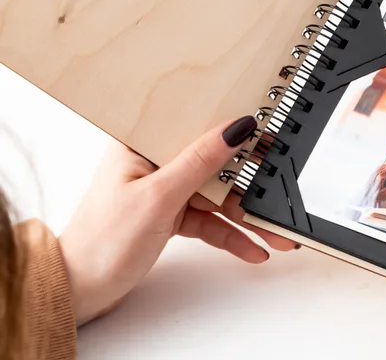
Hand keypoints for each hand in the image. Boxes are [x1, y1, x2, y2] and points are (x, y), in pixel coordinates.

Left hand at [59, 115, 296, 325]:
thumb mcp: (157, 197)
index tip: (264, 132)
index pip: (195, 122)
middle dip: (248, 181)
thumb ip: (199, 162)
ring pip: (217, 194)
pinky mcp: (172, 213)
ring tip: (275, 231)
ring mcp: (166, 187)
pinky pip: (210, 219)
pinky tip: (253, 247)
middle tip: (278, 189)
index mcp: (141, 141)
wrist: (79, 291)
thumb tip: (235, 129)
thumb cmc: (100, 242)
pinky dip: (231, 233)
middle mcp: (156, 160)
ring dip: (246, 215)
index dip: (229, 124)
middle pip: (213, 161)